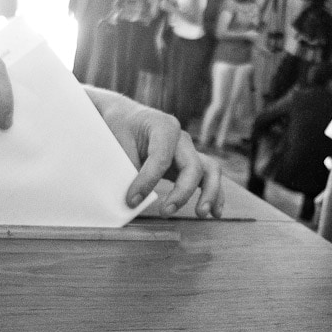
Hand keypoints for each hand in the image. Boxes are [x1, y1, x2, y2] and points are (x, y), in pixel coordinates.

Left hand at [86, 87, 223, 217]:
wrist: (127, 118)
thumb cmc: (121, 128)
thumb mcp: (116, 143)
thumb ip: (126, 169)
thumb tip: (132, 201)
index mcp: (164, 127)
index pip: (161, 157)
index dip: (147, 181)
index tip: (131, 200)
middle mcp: (181, 138)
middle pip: (193, 166)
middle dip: (182, 192)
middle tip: (164, 212)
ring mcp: (189, 151)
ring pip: (210, 170)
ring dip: (209, 193)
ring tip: (201, 213)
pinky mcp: (190, 164)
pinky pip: (208, 178)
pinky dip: (215, 195)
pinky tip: (215, 213)